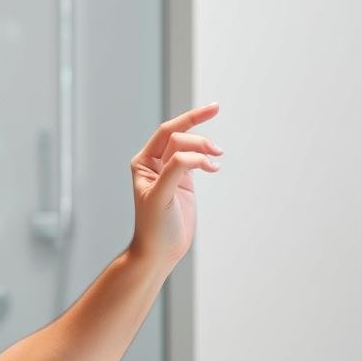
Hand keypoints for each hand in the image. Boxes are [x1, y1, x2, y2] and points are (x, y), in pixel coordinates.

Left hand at [128, 103, 221, 264]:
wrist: (160, 252)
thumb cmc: (153, 227)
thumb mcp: (161, 196)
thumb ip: (174, 170)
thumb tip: (194, 154)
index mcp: (143, 162)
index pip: (167, 131)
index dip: (190, 118)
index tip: (215, 108)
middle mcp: (155, 163)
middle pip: (181, 137)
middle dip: (200, 139)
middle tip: (216, 151)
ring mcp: (170, 172)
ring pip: (190, 148)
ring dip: (206, 149)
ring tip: (218, 158)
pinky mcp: (183, 181)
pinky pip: (197, 160)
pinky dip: (207, 160)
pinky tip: (215, 166)